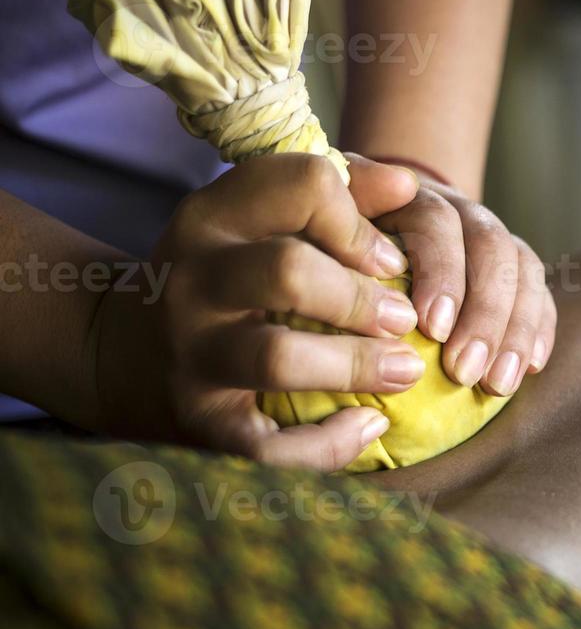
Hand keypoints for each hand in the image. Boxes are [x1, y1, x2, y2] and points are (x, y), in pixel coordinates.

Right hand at [93, 154, 424, 470]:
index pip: (300, 185)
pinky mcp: (201, 423)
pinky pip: (268, 445)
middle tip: (406, 319)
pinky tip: (368, 425)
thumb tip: (407, 183)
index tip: (389, 258)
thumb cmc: (230, 276)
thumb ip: (342, 196)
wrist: (125, 353)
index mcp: (215, 217)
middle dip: (362, 298)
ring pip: (277, 357)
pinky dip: (327, 442)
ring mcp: (192, 354)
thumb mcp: (264, 222)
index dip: (358, 219)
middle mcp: (194, 280)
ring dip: (356, 366)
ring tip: (405, 370)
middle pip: (289, 272)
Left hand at [350, 155, 555, 396]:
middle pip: (491, 248)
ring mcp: (493, 239)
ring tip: (496, 384)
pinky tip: (531, 368)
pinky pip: (540, 293)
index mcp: (412, 196)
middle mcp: (461, 211)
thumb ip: (343, 206)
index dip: (442, 272)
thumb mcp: (325, 219)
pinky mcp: (514, 269)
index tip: (433, 328)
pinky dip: (539, 329)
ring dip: (515, 330)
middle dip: (484, 314)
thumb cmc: (339, 238)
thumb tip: (384, 206)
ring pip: (523, 270)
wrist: (377, 217)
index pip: (439, 223)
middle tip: (464, 371)